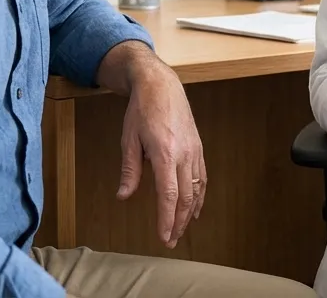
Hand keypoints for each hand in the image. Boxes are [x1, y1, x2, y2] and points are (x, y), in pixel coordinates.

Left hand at [116, 65, 205, 247]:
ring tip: (182, 229)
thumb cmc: (142, 110)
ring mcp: (194, 151)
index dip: (167, 219)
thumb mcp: (129, 139)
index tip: (164, 237)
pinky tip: (195, 206)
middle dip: (180, 222)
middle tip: (171, 240)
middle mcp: (184, 154)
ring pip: (197, 189)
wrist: (161, 85)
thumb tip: (124, 196)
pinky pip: (202, 177)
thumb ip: (130, 170)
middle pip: (186, 197)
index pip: (169, 195)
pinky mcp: (198, 147)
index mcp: (165, 153)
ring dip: (190, 212)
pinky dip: (199, 196)